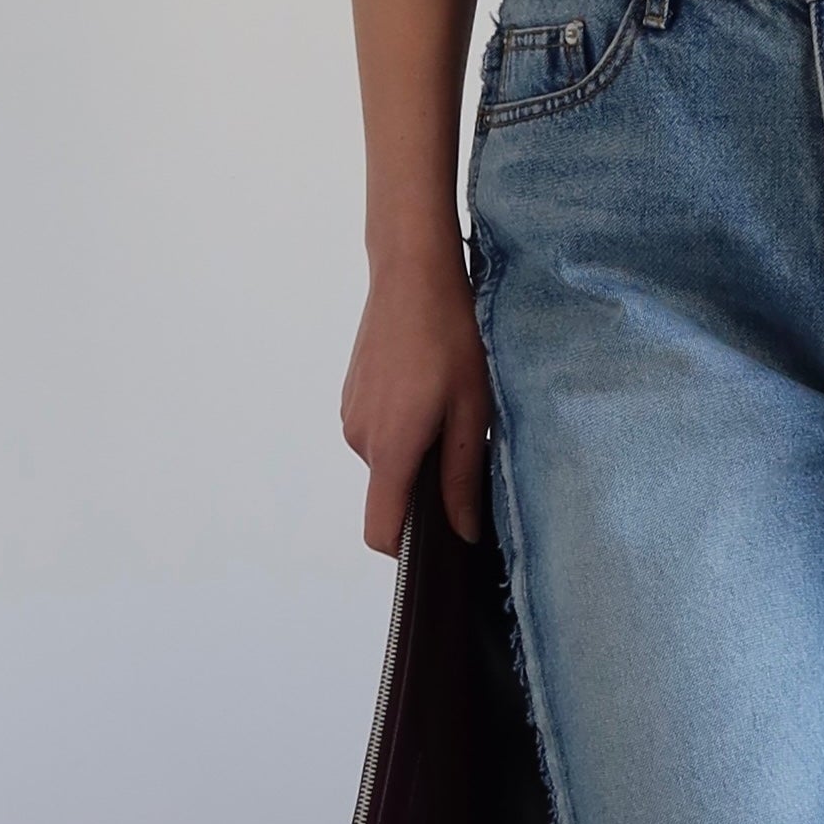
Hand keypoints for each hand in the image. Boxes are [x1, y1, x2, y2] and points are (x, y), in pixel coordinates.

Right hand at [341, 238, 492, 549]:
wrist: (412, 274)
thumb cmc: (450, 336)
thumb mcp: (472, 410)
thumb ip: (463, 478)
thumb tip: (462, 532)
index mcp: (391, 449)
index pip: (380, 531)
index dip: (407, 549)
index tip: (442, 540)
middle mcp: (360, 438)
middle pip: (389, 494)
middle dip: (423, 488)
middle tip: (464, 447)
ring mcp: (350, 415)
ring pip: (386, 462)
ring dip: (416, 452)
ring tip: (447, 409)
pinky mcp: (351, 396)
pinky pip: (378, 433)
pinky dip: (402, 428)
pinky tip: (427, 390)